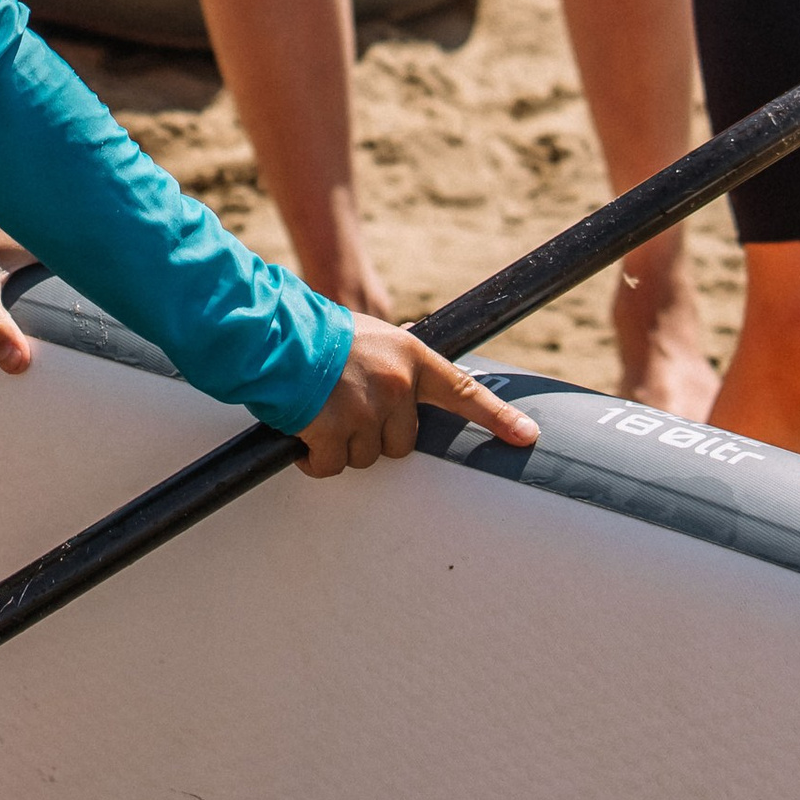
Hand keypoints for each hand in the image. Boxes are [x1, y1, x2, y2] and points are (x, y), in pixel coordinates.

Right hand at [294, 319, 540, 478]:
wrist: (272, 336)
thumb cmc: (315, 334)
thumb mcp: (369, 335)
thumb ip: (393, 358)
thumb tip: (412, 352)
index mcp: (410, 357)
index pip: (464, 391)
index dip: (497, 417)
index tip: (527, 436)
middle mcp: (396, 385)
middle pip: (402, 441)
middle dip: (373, 435)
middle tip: (345, 410)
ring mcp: (367, 409)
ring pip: (366, 457)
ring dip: (341, 446)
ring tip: (319, 414)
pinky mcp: (335, 430)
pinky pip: (332, 466)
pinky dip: (315, 460)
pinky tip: (303, 434)